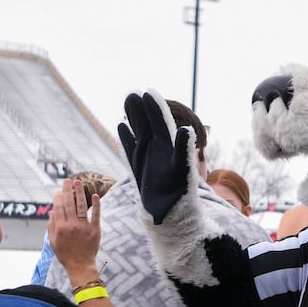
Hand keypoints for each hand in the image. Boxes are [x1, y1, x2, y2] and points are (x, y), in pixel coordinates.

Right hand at [48, 178, 100, 279]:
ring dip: (79, 192)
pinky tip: (94, 195)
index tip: (59, 190)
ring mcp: (84, 227)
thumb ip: (51, 225)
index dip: (59, 197)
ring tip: (78, 182)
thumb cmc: (65, 254)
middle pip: (69, 204)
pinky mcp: (95, 230)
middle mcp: (72, 226)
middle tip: (68, 180)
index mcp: (60, 228)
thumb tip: (52, 211)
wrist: (80, 265)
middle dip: (68, 190)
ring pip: (81, 206)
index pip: (59, 208)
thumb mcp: (53, 241)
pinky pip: (95, 215)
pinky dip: (95, 205)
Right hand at [118, 92, 191, 224]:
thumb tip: (186, 129)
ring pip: (139, 132)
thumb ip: (183, 149)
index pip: (163, 122)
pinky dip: (126, 137)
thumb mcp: (182, 170)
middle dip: (142, 109)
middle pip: (150, 124)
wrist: (169, 214)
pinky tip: (121, 126)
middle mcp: (160, 149)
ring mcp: (149, 157)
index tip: (149, 92)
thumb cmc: (179, 194)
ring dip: (133, 118)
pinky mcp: (139, 167)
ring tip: (128, 102)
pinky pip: (130, 148)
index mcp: (172, 147)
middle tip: (133, 94)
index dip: (156, 108)